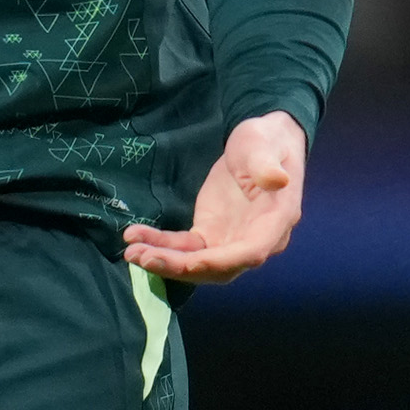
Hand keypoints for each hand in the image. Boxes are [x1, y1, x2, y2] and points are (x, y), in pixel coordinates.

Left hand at [124, 112, 305, 282]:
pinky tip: (135, 236)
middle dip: (181, 267)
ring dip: (165, 261)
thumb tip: (278, 180)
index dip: (221, 262)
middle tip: (143, 257)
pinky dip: (161, 245)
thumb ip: (266, 165)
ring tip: (131, 251)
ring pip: (198, 262)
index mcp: (275, 222)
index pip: (251, 253)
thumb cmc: (265, 142)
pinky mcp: (210, 234)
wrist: (258, 144)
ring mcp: (229, 241)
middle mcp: (254, 241)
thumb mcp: (262, 146)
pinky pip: (185, 247)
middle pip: (218, 268)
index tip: (190, 264)